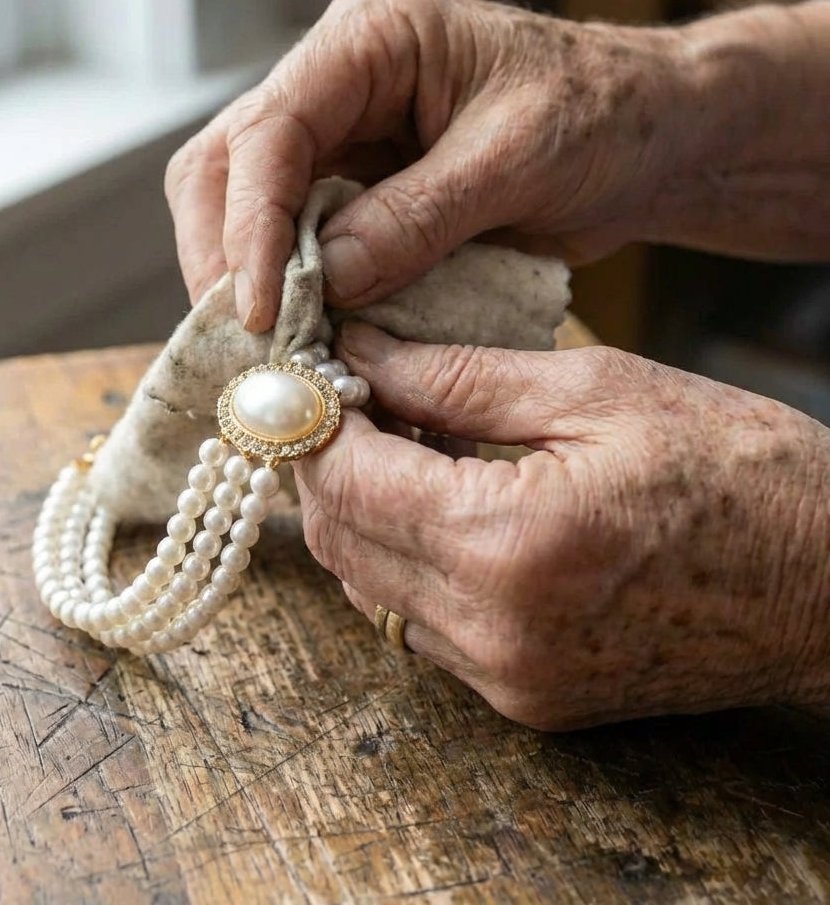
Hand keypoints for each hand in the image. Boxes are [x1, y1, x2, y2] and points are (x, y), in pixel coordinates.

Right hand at [165, 0, 772, 330]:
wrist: (645, 137)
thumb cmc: (600, 116)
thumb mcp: (516, 160)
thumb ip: (418, 217)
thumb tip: (326, 280)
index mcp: (371, 38)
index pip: (271, 130)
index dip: (250, 224)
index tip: (260, 308)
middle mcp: (336, 83)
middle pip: (226, 165)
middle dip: (223, 257)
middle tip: (244, 341)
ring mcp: (338, 139)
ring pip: (240, 205)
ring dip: (243, 280)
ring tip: (265, 349)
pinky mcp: (353, 192)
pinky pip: (291, 242)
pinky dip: (287, 292)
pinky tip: (299, 335)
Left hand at [294, 322, 829, 729]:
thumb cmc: (741, 469)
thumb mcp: (595, 390)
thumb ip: (456, 376)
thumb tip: (360, 354)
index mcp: (509, 545)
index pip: (347, 482)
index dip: (312, 420)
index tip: (316, 371)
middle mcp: (493, 633)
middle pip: (340, 541)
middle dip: (325, 461)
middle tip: (350, 395)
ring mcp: (507, 679)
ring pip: (368, 588)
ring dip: (361, 508)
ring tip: (404, 437)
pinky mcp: (526, 697)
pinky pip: (420, 622)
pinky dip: (406, 555)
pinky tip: (443, 498)